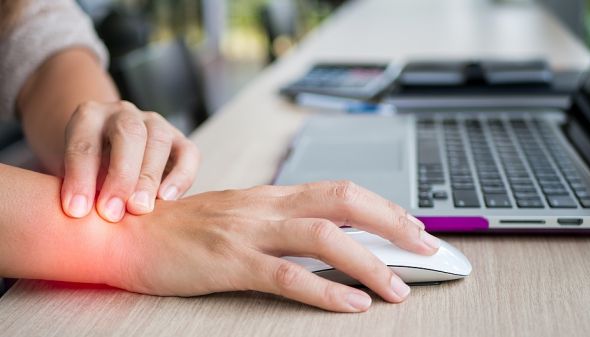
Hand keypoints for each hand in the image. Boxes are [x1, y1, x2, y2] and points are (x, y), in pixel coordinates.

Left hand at [60, 101, 200, 221]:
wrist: (109, 158)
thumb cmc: (87, 173)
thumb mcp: (72, 175)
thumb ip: (77, 189)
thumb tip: (78, 215)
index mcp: (89, 117)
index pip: (84, 143)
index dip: (80, 177)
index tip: (76, 211)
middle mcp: (124, 114)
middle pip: (129, 135)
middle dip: (121, 176)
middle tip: (111, 213)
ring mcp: (156, 123)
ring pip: (159, 140)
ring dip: (148, 178)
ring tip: (139, 209)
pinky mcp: (180, 140)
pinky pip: (188, 153)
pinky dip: (180, 177)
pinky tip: (167, 200)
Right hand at [105, 181, 440, 312]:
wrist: (126, 231)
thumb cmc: (183, 229)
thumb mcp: (239, 217)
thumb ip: (280, 223)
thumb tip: (323, 237)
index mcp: (271, 195)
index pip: (340, 190)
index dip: (383, 206)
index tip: (412, 225)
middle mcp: (266, 205)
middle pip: (344, 201)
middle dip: (393, 222)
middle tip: (427, 246)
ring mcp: (248, 231)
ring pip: (324, 237)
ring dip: (369, 262)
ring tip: (398, 287)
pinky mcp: (228, 260)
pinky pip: (286, 275)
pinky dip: (324, 289)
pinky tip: (351, 304)